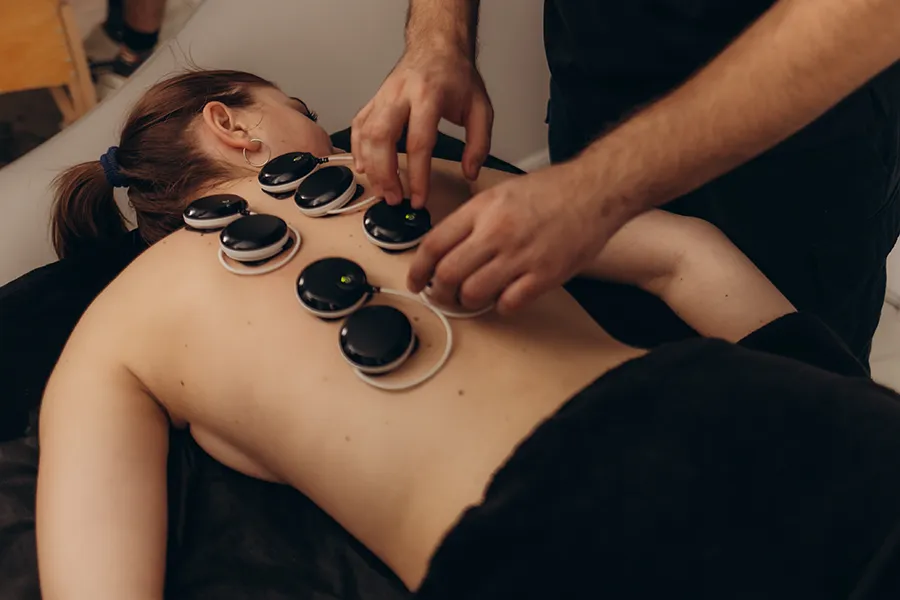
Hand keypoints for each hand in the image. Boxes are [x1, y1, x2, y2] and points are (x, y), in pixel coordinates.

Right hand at [352, 46, 492, 207]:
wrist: (437, 45)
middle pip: (382, 138)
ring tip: (383, 190)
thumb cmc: (457, 76)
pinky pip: (358, 126)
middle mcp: (401, 95)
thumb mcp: (481, 108)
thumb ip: (479, 143)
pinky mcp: (374, 99)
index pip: (419, 143)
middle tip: (395, 198)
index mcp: (430, 96)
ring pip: (365, 134)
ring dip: (371, 167)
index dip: (418, 176)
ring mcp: (384, 96)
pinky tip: (363, 168)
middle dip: (385, 174)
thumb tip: (470, 172)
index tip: (419, 198)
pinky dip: (357, 149)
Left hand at [407, 161, 627, 314]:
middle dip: (439, 291)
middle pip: (447, 274)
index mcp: (482, 210)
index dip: (417, 270)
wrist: (595, 191)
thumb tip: (445, 248)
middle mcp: (496, 232)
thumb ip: (472, 220)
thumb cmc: (551, 192)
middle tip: (443, 295)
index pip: (433, 245)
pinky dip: (501, 306)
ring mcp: (521, 256)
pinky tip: (505, 296)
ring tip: (475, 296)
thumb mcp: (500, 193)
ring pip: (473, 294)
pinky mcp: (544, 276)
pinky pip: (508, 304)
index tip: (416, 281)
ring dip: (468, 301)